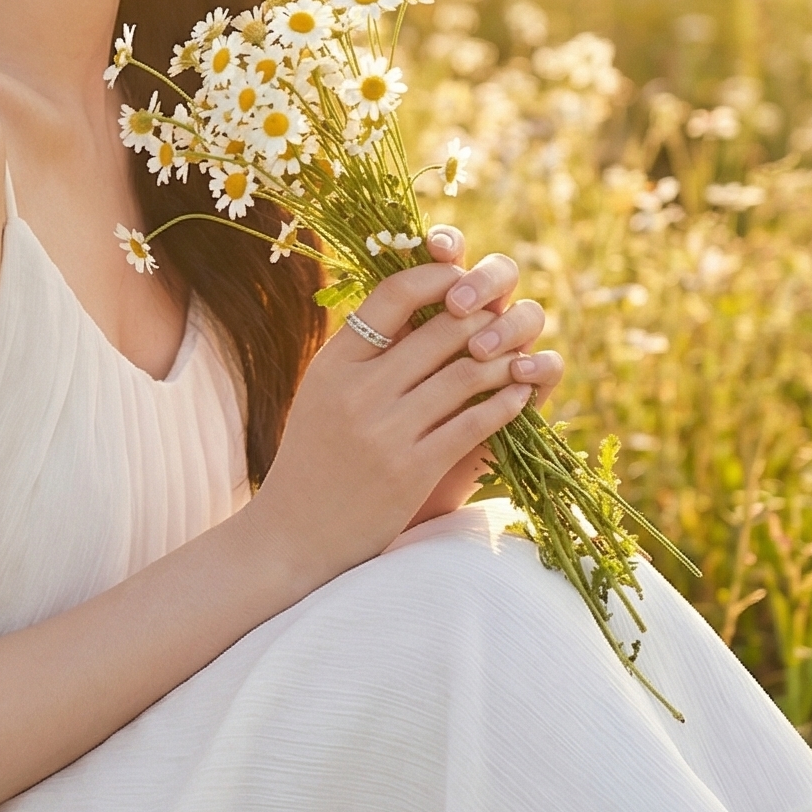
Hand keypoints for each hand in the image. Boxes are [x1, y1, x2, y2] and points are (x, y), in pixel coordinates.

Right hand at [254, 229, 561, 592]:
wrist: (292, 535)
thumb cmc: (312, 459)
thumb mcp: (322, 393)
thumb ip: (361, 353)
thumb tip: (411, 301)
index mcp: (333, 364)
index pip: (392, 294)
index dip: (437, 276)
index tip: (461, 276)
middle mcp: (358, 391)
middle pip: (441, 329)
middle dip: (483, 318)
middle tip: (503, 318)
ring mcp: (385, 431)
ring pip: (466, 373)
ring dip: (503, 360)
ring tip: (518, 357)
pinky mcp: (412, 469)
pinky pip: (474, 422)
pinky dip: (505, 403)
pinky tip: (519, 396)